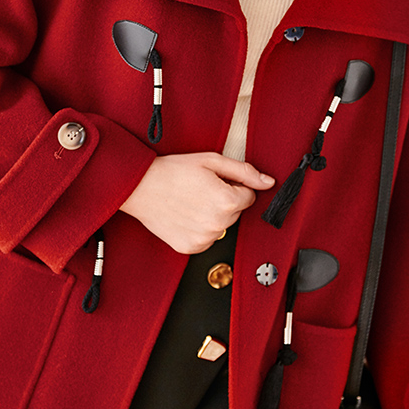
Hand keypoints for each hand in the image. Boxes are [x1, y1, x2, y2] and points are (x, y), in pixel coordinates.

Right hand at [121, 152, 274, 254]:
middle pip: (236, 213)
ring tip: (191, 201)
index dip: (233, 187)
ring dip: (213, 216)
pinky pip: (207, 239)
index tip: (215, 182)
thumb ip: (244, 172)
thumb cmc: (172, 171)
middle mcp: (218, 224)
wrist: (140, 186)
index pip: (249, 197)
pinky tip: (185, 215)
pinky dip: (199, 229)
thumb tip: (268, 182)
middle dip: (224, 201)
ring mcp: (204, 239)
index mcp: (227, 201)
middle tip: (200, 189)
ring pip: (222, 226)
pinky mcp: (191, 247)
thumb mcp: (212, 161)